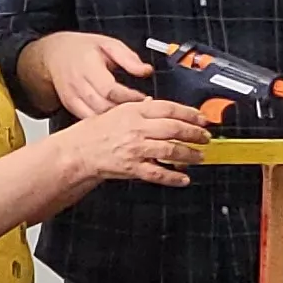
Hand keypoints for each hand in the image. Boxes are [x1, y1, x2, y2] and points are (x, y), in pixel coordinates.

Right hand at [36, 33, 155, 119]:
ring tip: (131, 115)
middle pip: (103, 106)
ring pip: (96, 117)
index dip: (129, 96)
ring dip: (115, 120)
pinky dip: (104, 123)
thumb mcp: (108, 44)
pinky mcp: (71, 107)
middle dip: (125, 111)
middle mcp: (78, 84)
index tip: (144, 97)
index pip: (109, 89)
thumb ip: (128, 58)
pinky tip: (115, 119)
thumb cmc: (83, 49)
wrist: (55, 54)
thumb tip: (146, 70)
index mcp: (88, 66)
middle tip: (142, 109)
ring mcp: (72, 97)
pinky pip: (89, 119)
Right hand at [51, 97, 209, 190]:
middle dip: (194, 133)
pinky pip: (158, 173)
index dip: (189, 113)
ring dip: (189, 154)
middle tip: (205, 137)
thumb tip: (155, 104)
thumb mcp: (116, 111)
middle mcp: (136, 129)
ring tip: (199, 156)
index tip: (201, 119)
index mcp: (134, 111)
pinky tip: (183, 178)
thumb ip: (138, 108)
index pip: (169, 108)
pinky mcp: (132, 168)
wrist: (77, 152)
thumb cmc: (93, 133)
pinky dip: (173, 177)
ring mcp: (135, 149)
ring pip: (170, 150)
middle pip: (174, 128)